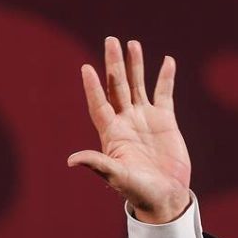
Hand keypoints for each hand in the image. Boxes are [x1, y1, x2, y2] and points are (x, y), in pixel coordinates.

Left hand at [68, 37, 190, 223]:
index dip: (93, 87)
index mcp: (111, 133)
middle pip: (117, 87)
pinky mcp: (164, 120)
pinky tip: (166, 60)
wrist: (163, 197)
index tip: (86, 68)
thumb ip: (97, 164)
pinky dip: (165, 77)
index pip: (99, 104)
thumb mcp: (115, 177)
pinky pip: (164, 94)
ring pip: (137, 85)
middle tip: (110, 40)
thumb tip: (71, 160)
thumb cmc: (137, 191)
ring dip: (135, 65)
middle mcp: (125, 122)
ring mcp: (144, 119)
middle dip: (113, 64)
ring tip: (132, 43)